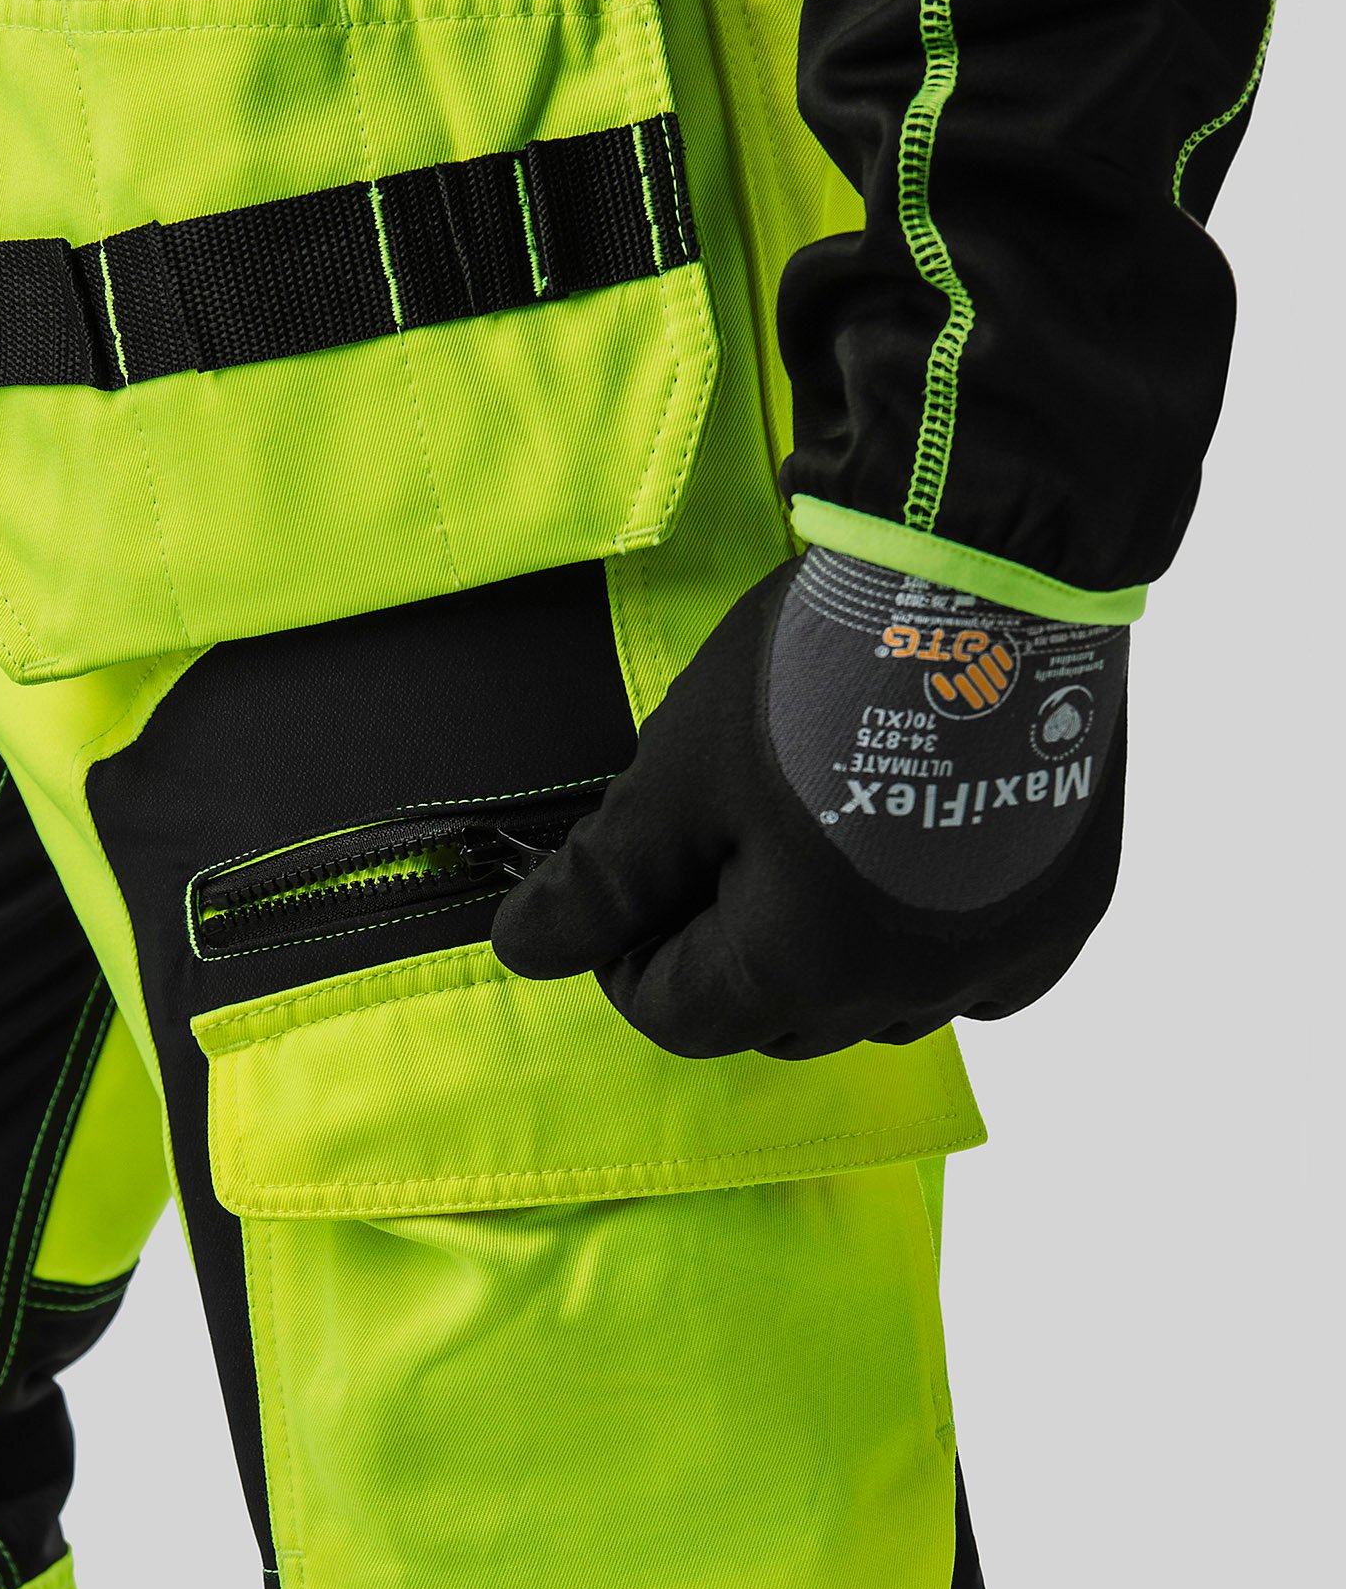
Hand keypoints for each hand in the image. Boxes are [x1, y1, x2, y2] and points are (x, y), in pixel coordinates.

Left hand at [493, 549, 1129, 1058]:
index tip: (634, 877)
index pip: (678, 1017)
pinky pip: (977, 977)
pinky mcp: (1063, 913)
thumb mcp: (679, 773)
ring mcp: (998, 957)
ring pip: (878, 1006)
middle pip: (777, 1019)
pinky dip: (928, 941)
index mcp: (803, 970)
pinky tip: (907, 863)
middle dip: (726, 955)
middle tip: (717, 845)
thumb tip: (524, 951)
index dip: (628, 954)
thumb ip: (604, 879)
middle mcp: (908, 991)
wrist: (990, 568)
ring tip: (812, 841)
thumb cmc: (820, 670)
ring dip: (828, 957)